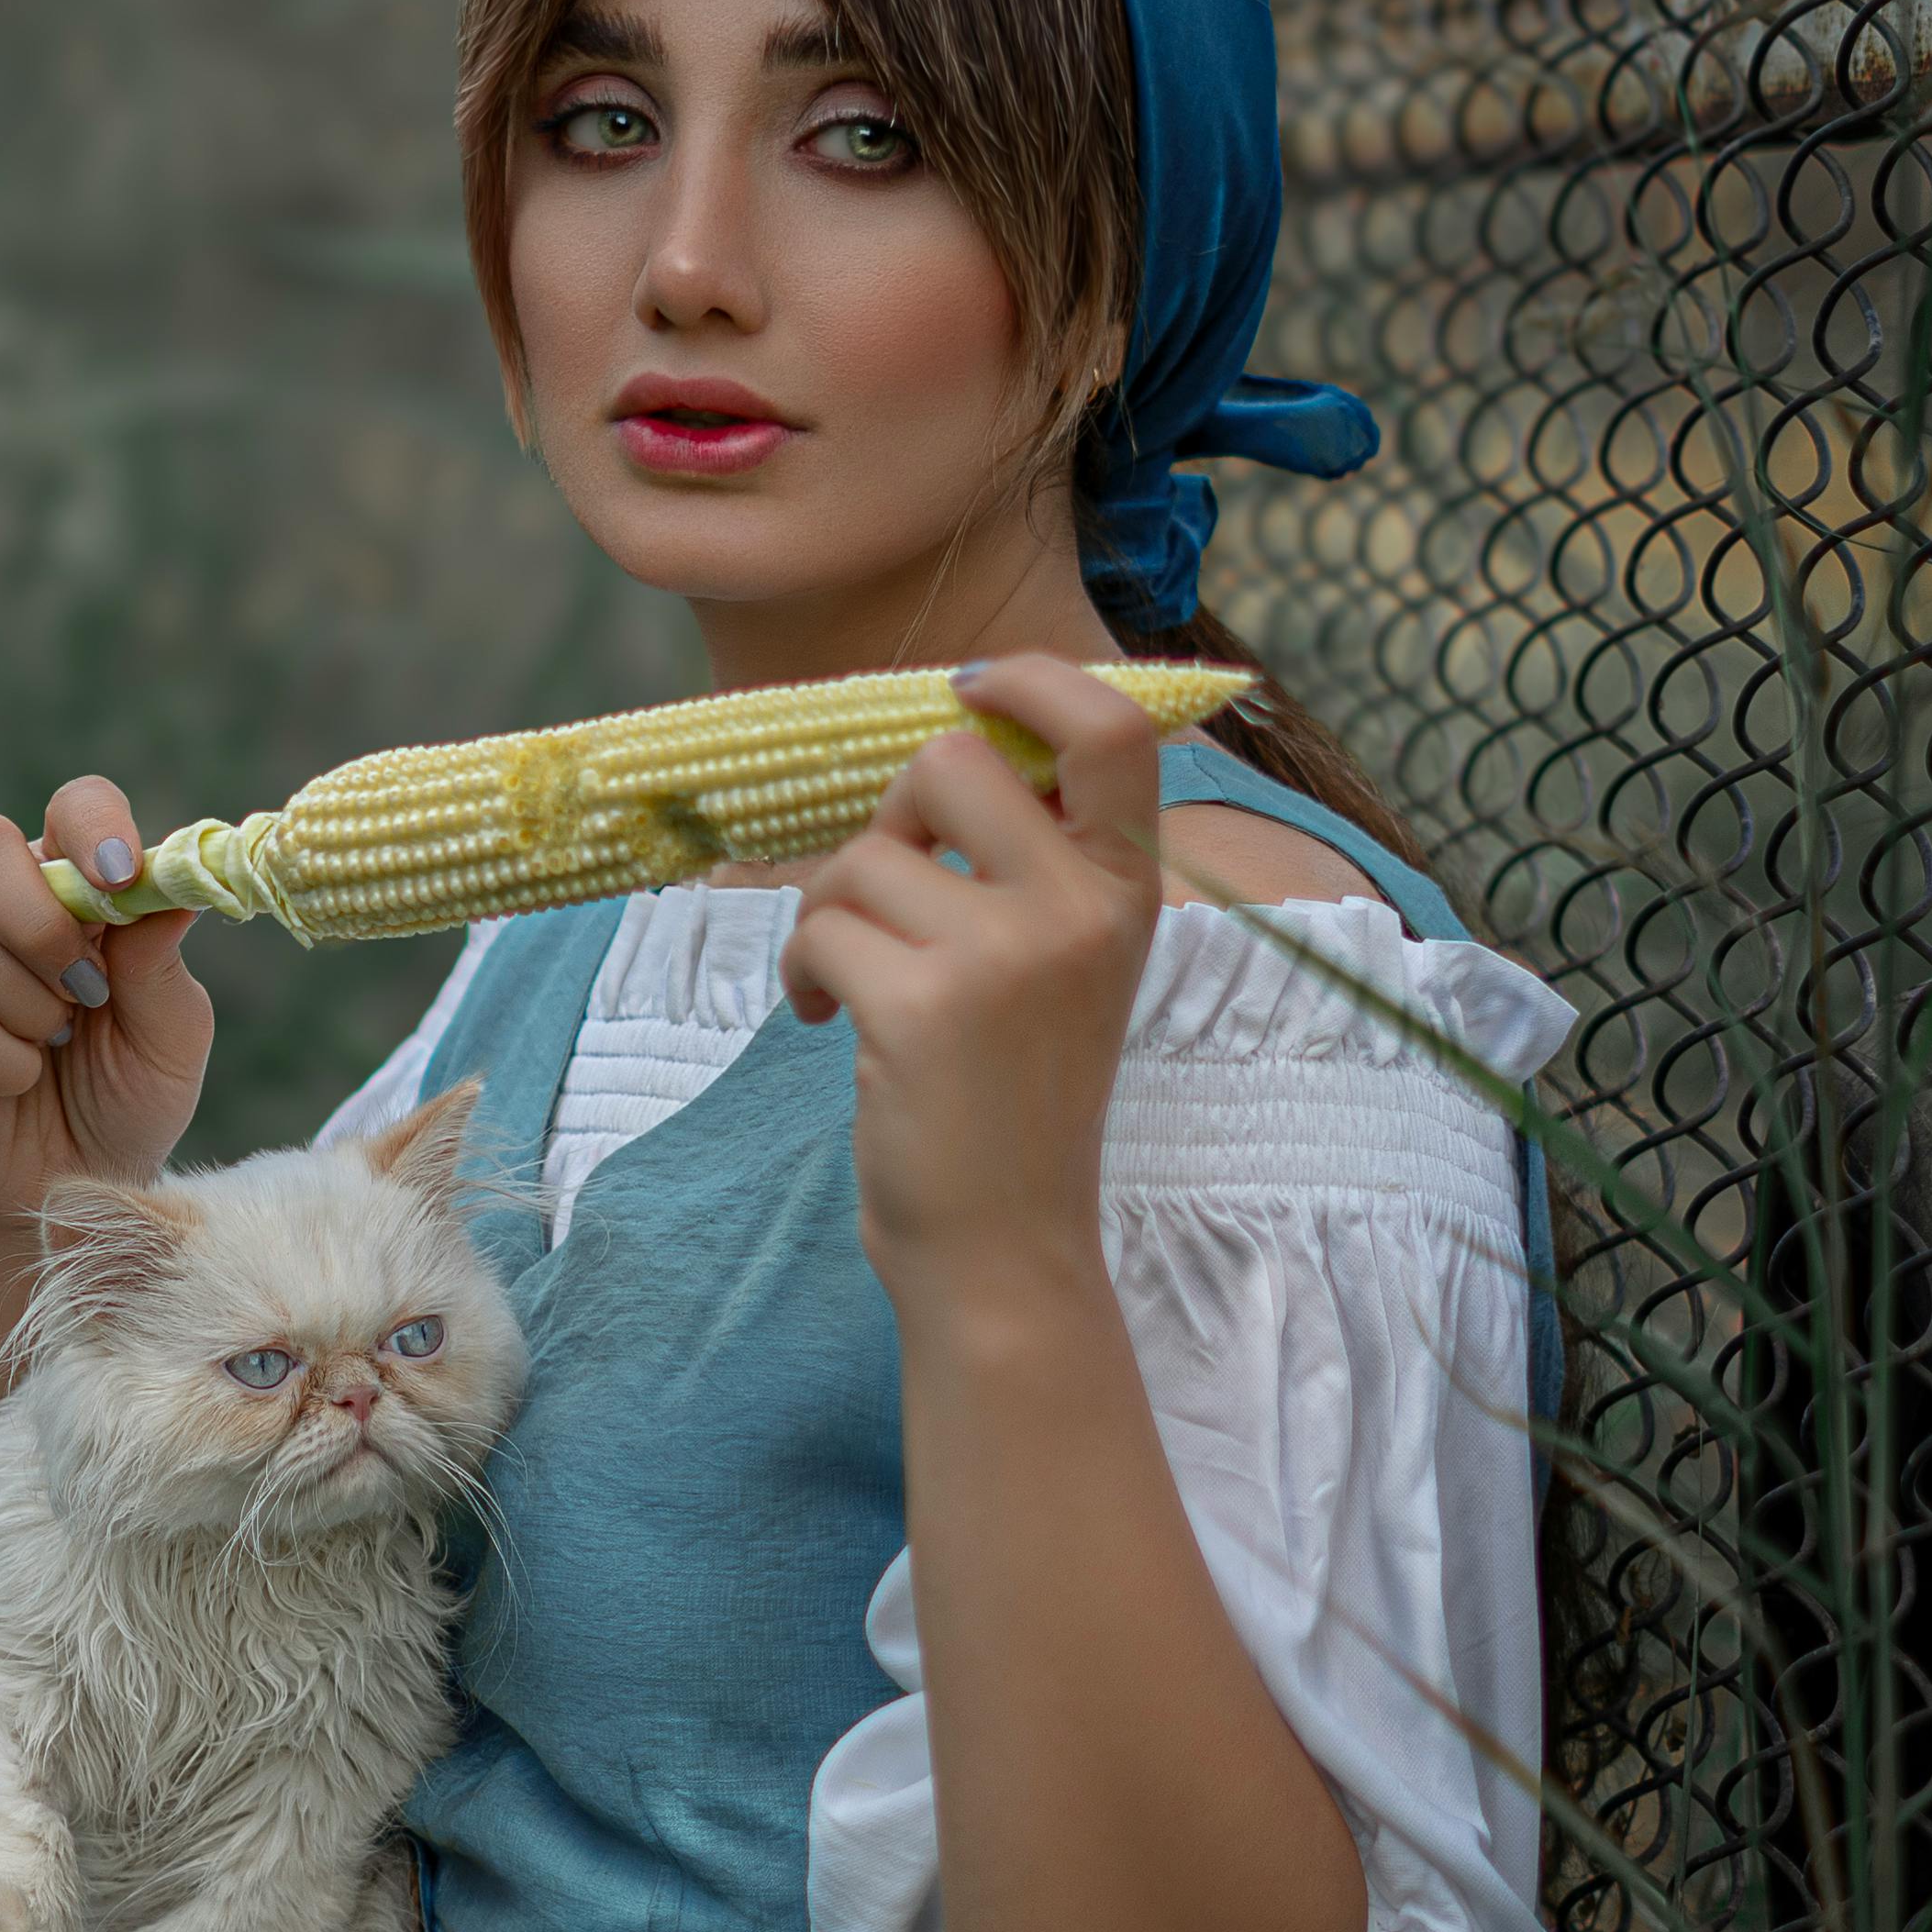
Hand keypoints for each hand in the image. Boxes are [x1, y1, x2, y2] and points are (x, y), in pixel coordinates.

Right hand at [0, 772, 215, 1235]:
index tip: (122, 878)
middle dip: (38, 918)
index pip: (74, 807)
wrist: (75, 1185)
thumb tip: (169, 891)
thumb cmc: (128, 1094)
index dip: (94, 827)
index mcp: (72, 884)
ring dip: (29, 1003)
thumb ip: (162, 963)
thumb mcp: (171, 1036)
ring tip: (58, 1041)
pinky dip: (4, 1061)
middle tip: (86, 988)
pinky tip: (21, 1079)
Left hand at [778, 655, 1164, 1303]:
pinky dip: (803, 970)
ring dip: (832, 914)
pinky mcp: (923, 1007)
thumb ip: (1031, 858)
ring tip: (856, 984)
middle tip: (884, 893)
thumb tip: (947, 734)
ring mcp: (1007, 957)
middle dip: (887, 817)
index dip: (1029, 680)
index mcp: (1128, 889)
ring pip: (862, 856)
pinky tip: (831, 1019)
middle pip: (949, 762)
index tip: (968, 688)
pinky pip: (819, 927)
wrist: (1005, 1251)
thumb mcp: (1062, 963)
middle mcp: (1082, 911)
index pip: (1109, 728)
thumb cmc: (1013, 1098)